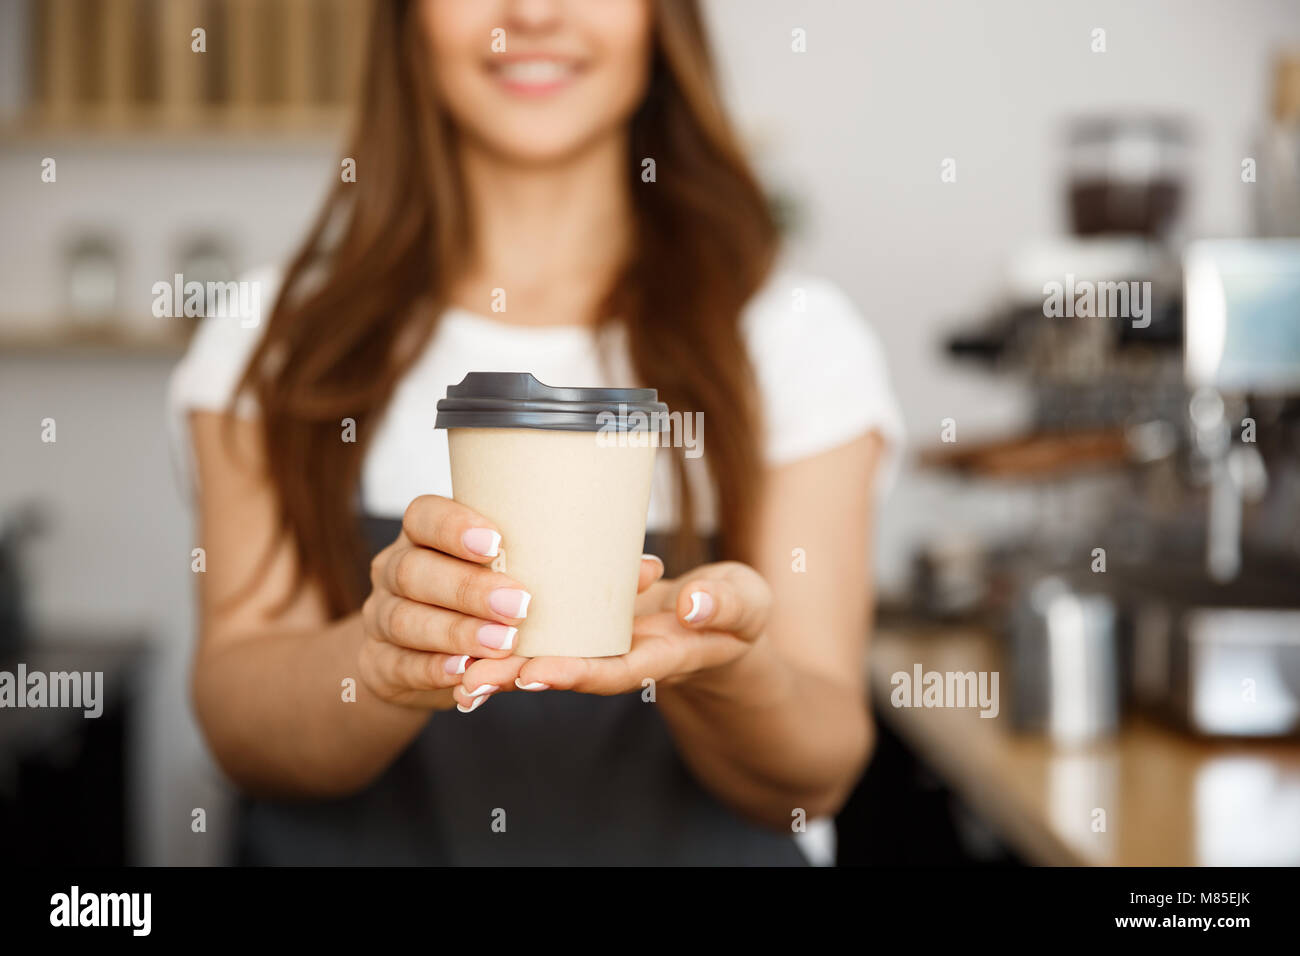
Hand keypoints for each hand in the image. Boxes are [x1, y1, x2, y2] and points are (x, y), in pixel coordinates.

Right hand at [358, 495, 534, 709]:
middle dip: (468, 588)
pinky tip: (465, 671)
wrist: (417, 659)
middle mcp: (393, 571)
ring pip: (405, 619)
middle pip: (413, 570)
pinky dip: (434, 668)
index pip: (423, 516)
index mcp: (420, 536)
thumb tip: (581, 551)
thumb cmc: (478, 600)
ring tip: (502, 644)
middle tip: (518, 604)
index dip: (454, 527)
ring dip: (457, 632)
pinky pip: (400, 665)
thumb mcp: (492, 571)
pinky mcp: (379, 664)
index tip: (497, 543)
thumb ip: (518, 560)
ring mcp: (380, 618)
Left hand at [452, 561, 771, 710]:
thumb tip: (694, 606)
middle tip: (468, 682)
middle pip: (566, 671)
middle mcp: (623, 657)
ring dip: (500, 664)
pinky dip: (508, 635)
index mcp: (664, 655)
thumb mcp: (746, 604)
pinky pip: (543, 634)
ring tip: (453, 669)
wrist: (720, 620)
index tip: (533, 674)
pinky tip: (466, 633)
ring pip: (545, 656)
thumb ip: (726, 605)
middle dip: (517, 677)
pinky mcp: (584, 624)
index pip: (616, 669)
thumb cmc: (736, 610)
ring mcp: (600, 644)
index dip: (575, 673)